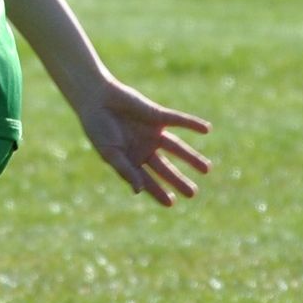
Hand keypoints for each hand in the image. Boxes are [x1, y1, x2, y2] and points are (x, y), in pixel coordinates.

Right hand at [75, 79, 211, 205]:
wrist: (96, 99)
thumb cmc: (98, 128)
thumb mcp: (110, 153)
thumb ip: (125, 170)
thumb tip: (139, 191)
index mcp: (132, 160)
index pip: (149, 180)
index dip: (159, 192)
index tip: (171, 203)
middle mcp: (145, 148)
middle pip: (166, 168)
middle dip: (178, 180)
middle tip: (193, 193)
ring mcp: (152, 132)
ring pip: (176, 147)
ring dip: (191, 157)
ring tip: (206, 169)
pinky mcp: (157, 115)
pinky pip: (178, 120)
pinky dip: (192, 124)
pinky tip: (206, 130)